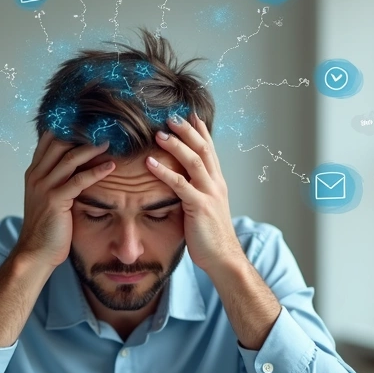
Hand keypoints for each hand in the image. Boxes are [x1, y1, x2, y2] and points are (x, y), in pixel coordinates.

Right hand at [13, 130, 115, 269]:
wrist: (35, 252)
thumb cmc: (46, 227)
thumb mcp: (47, 198)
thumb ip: (58, 180)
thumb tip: (79, 166)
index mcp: (34, 173)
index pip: (49, 141)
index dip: (67, 128)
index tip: (88, 122)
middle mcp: (36, 176)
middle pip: (59, 143)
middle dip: (81, 133)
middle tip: (103, 127)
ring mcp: (44, 187)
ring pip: (69, 158)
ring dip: (92, 148)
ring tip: (111, 141)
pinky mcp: (55, 200)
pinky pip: (79, 180)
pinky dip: (97, 171)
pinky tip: (112, 167)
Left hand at [145, 113, 244, 275]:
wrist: (223, 257)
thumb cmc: (210, 236)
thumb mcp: (204, 207)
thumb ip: (195, 191)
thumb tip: (180, 182)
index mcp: (217, 182)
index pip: (210, 150)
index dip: (200, 131)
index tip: (189, 114)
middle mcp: (216, 184)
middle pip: (203, 148)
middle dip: (187, 130)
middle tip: (171, 116)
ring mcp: (210, 194)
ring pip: (194, 161)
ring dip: (176, 145)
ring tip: (159, 134)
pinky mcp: (200, 206)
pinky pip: (180, 184)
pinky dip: (164, 172)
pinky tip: (149, 163)